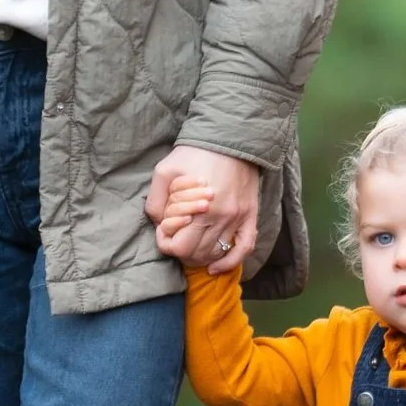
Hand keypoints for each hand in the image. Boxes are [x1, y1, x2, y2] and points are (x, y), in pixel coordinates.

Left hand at [147, 145, 263, 270]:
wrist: (230, 137)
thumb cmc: (195, 153)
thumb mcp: (165, 171)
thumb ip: (156, 201)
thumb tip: (158, 223)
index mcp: (199, 208)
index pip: (179, 246)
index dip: (166, 243)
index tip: (163, 231)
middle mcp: (221, 218)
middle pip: (197, 254)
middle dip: (180, 251)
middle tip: (175, 239)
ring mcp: (238, 218)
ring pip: (217, 254)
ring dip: (200, 257)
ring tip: (190, 247)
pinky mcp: (250, 215)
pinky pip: (244, 248)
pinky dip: (230, 262)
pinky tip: (216, 267)